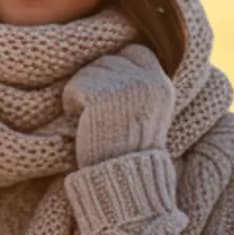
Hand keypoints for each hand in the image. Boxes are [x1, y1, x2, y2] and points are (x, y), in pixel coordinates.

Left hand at [63, 44, 175, 168]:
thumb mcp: (148, 113)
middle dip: (98, 84)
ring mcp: (123, 84)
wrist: (125, 181)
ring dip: (84, 95)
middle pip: (107, 61)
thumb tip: (117, 58)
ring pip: (88, 72)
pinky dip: (72, 107)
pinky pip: (72, 89)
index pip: (134, 53)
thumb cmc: (130, 153)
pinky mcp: (99, 92)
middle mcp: (146, 78)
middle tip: (105, 118)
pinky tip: (86, 127)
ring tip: (98, 124)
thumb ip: (140, 86)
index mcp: (161, 83)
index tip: (114, 98)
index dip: (118, 72)